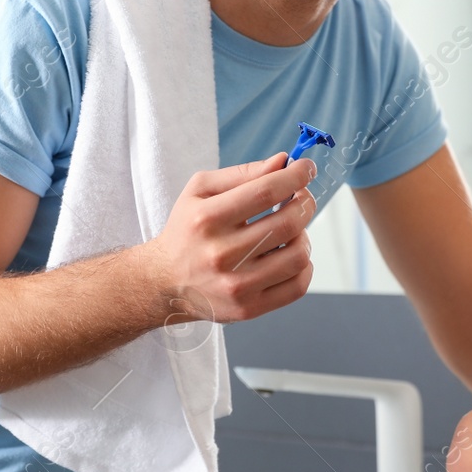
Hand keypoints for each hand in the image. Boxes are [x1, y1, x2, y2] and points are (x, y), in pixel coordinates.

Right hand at [148, 153, 317, 325]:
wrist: (164, 281)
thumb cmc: (188, 229)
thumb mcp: (200, 191)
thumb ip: (242, 174)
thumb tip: (283, 162)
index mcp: (207, 219)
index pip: (266, 191)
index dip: (295, 176)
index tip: (307, 168)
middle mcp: (220, 254)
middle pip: (287, 223)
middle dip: (305, 204)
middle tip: (302, 198)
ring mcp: (235, 285)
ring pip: (298, 255)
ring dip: (304, 236)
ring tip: (293, 230)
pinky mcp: (248, 308)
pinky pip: (297, 286)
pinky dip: (304, 266)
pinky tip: (290, 255)